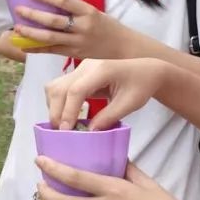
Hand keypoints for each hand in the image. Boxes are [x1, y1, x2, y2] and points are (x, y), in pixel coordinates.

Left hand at [11, 0, 142, 60]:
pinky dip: (36, 48)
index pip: (64, 1)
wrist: (123, 49)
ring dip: (31, 32)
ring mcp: (77, 42)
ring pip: (50, 37)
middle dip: (33, 15)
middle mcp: (82, 27)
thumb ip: (76, 6)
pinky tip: (23, 45)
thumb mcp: (94, 11)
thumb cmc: (107, 27)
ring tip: (17, 27)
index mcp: (88, 12)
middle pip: (54, 21)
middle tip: (18, 9)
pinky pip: (52, 51)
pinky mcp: (74, 54)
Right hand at [45, 58, 166, 130]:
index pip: (76, 90)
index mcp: (101, 70)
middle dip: (57, 112)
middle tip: (62, 132)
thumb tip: (89, 132)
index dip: (68, 111)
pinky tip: (66, 115)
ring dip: (54, 107)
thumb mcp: (129, 104)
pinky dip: (58, 102)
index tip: (67, 130)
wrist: (145, 71)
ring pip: (55, 86)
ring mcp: (80, 68)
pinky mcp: (78, 74)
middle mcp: (86, 66)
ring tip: (63, 125)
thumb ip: (109, 117)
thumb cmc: (141, 85)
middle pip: (59, 88)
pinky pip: (59, 87)